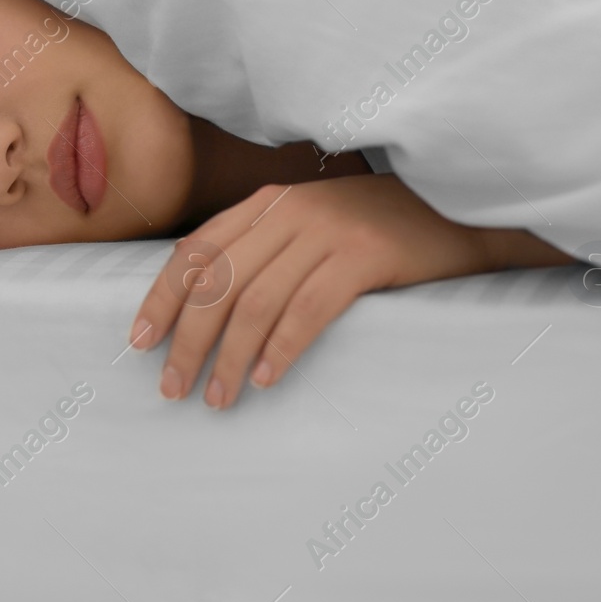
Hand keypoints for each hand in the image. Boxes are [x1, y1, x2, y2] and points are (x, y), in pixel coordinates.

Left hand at [126, 174, 542, 409]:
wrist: (461, 206)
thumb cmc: (381, 227)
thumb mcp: (313, 223)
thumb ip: (266, 247)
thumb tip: (207, 303)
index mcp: (267, 203)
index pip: (195, 251)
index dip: (162, 297)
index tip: (139, 341)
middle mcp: (288, 210)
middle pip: (217, 283)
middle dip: (186, 339)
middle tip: (172, 387)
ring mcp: (326, 230)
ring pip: (255, 301)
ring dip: (228, 357)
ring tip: (217, 398)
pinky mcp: (365, 254)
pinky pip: (307, 309)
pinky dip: (281, 348)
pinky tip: (265, 378)